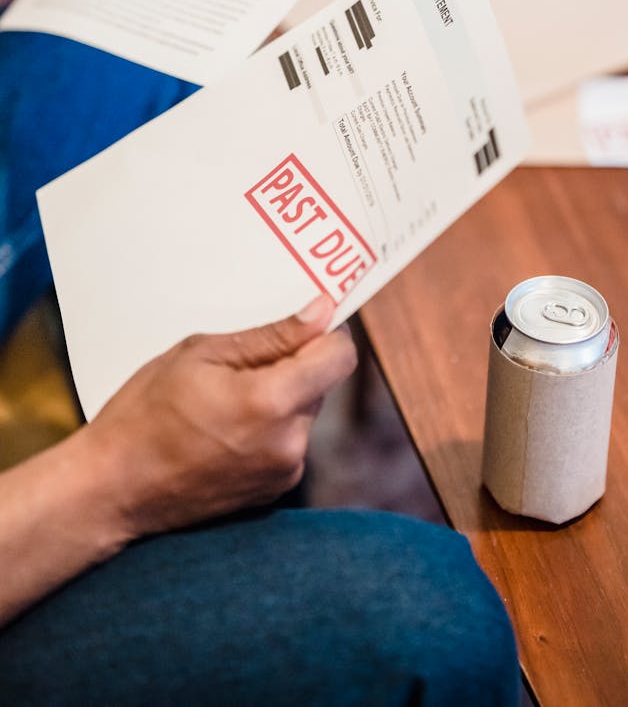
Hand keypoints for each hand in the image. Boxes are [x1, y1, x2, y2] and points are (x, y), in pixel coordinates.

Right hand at [84, 295, 355, 539]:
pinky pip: (288, 441)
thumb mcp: (201, 354)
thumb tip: (320, 312)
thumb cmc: (146, 413)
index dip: (326, 334)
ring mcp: (284, 471)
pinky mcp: (274, 490)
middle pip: (321, 383)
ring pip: (303, 412)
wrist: (113, 489)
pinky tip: (224, 430)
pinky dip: (269, 428)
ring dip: (280, 398)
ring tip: (224, 401)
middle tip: (239, 365)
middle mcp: (289, 442)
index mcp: (271, 401)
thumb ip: (270, 336)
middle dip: (293, 366)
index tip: (303, 325)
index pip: (340, 356)